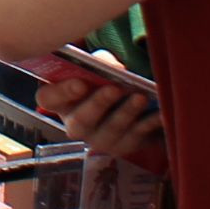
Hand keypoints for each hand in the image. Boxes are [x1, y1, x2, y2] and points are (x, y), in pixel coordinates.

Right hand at [42, 73, 166, 173]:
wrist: (122, 101)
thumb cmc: (101, 78)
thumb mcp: (96, 64)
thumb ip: (101, 62)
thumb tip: (115, 70)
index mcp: (60, 101)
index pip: (48, 98)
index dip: (62, 92)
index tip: (80, 82)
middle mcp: (75, 125)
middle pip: (81, 121)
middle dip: (99, 104)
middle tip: (115, 89)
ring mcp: (100, 140)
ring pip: (111, 131)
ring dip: (127, 114)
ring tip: (141, 97)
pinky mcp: (124, 146)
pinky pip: (137, 138)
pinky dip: (150, 124)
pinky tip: (161, 114)